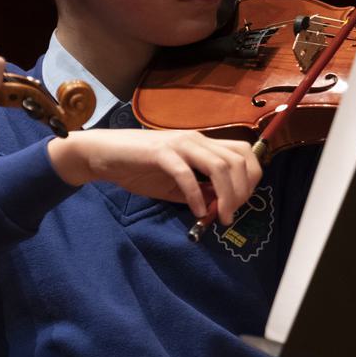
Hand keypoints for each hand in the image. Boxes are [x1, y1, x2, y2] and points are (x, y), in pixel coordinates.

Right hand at [46, 129, 261, 224]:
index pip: (243, 152)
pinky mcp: (161, 153)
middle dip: (242, 191)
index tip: (240, 202)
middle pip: (238, 160)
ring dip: (226, 195)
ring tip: (218, 217)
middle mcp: (195, 139)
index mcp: (202, 143)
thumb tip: (219, 207)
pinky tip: (195, 211)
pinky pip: (187, 174)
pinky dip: (196, 196)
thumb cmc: (138, 168)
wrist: (104, 155)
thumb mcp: (175, 185)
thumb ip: (198, 192)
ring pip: (220, 166)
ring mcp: (179, 144)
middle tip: (229, 215)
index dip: (251, 177)